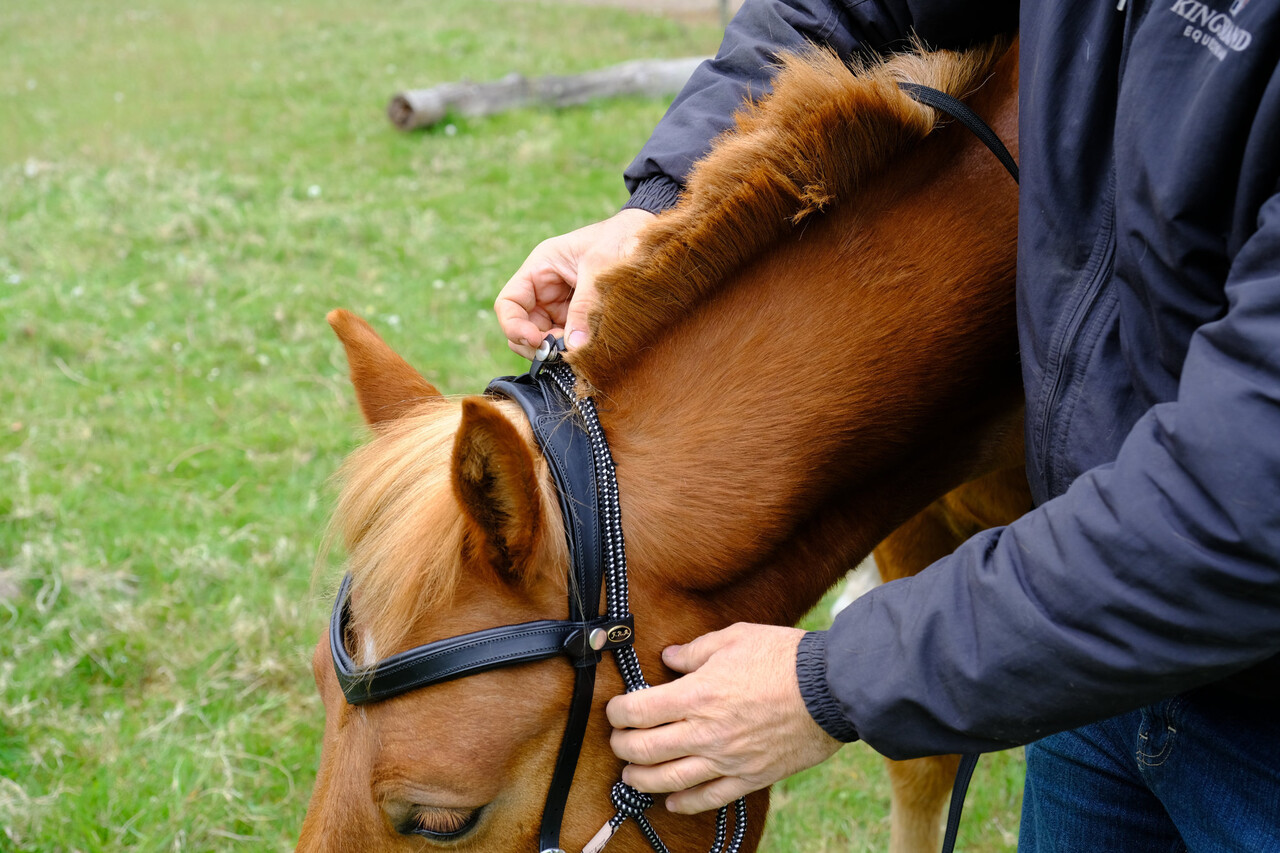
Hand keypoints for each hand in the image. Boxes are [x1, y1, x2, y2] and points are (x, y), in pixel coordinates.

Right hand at [494, 208, 654, 358]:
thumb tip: (574, 347)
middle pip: (523, 327)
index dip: (514, 327)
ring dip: (554, 350)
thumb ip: (584, 308)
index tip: (536, 341)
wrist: (649, 239)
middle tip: (561, 353)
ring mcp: (561, 305)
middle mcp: (544, 289)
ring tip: (577, 351)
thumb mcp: (599, 270)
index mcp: (539, 269)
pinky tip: (586, 350)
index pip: (509, 303)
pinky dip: (571, 349)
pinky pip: (566, 339)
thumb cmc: (620, 240)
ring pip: (543, 338)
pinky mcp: (579, 317)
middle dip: (537, 344)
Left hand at [606, 623, 842, 813]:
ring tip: (631, 775)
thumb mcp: (735, 638)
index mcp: (698, 694)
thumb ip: (695, 650)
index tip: (615, 710)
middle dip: (623, 746)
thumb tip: (670, 658)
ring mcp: (727, 759)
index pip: (639, 711)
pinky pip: (709, 798)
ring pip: (670, 780)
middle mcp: (706, 731)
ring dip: (642, 780)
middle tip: (618, 741)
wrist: (832, 690)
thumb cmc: (784, 658)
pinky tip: (672, 802)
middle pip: (646, 749)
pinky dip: (685, 803)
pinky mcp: (750, 776)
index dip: (618, 712)